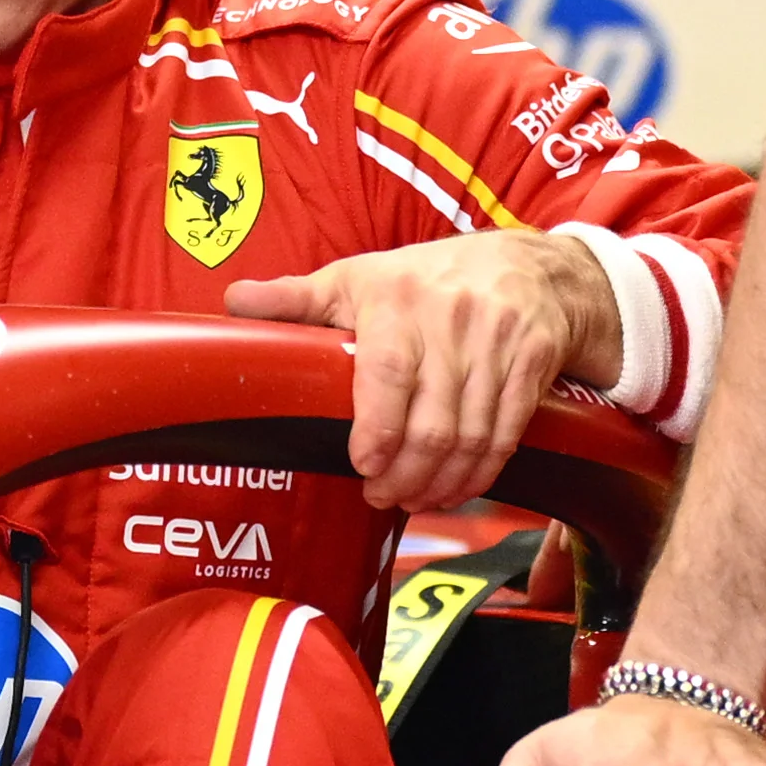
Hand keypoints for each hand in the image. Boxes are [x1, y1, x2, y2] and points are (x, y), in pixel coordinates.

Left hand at [225, 231, 620, 510]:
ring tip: (413, 499)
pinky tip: (457, 489)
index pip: (388, 371)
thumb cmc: (425, 278)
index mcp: (397, 300)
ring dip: (441, 481)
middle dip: (406, 472)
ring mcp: (497, 345)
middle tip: (381, 496)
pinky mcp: (532, 367)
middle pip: (432, 420)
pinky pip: (507, 434)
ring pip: (471, 435)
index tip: (362, 465)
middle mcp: (452, 321)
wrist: (530, 265)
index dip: (377, 428)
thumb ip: (296, 297)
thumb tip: (233, 301)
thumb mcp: (357, 277)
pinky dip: (482, 473)